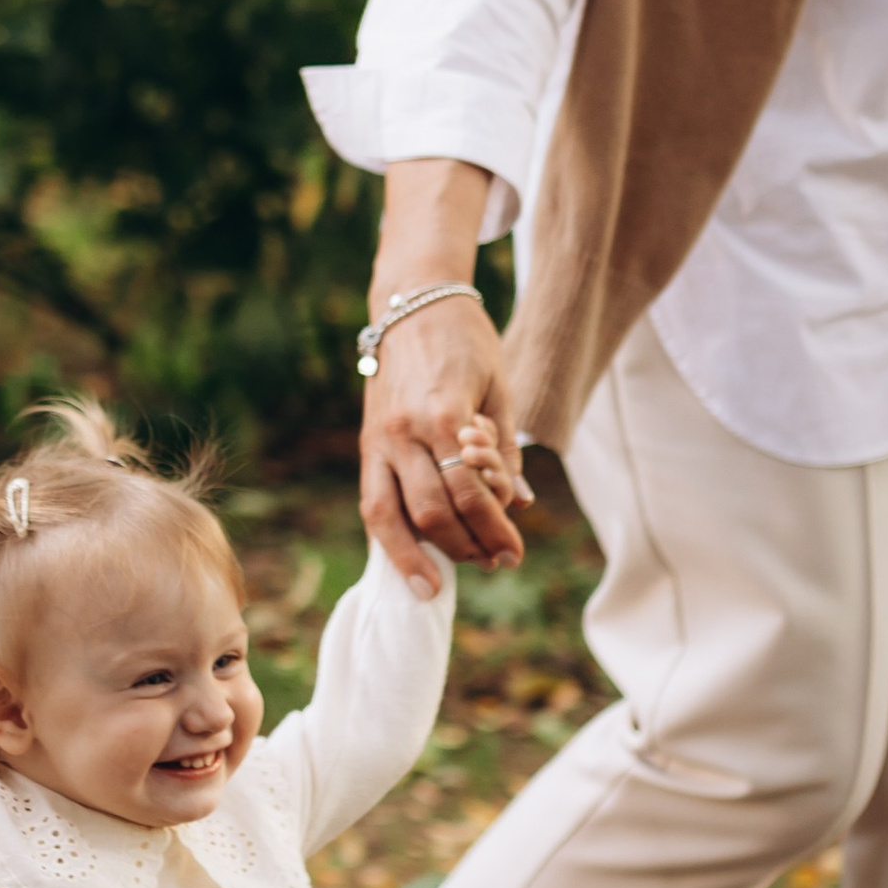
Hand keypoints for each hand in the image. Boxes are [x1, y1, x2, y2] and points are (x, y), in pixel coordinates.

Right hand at [361, 287, 530, 587]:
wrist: (411, 301)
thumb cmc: (466, 341)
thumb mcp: (500, 387)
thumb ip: (505, 449)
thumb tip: (520, 504)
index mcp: (441, 412)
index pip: (469, 489)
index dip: (495, 526)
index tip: (517, 549)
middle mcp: (402, 431)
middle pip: (432, 510)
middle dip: (467, 546)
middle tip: (497, 563)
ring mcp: (377, 440)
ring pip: (387, 516)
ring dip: (418, 557)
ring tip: (440, 585)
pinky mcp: (366, 445)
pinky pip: (373, 501)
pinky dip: (391, 537)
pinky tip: (410, 562)